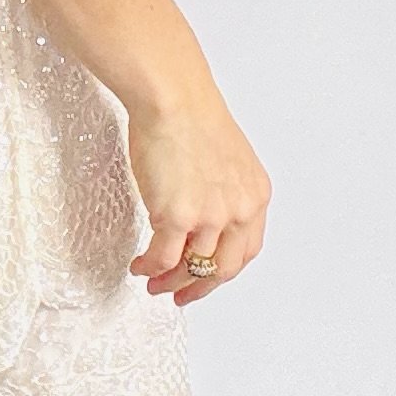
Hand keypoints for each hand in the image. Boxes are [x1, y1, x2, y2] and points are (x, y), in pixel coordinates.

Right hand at [127, 86, 270, 302]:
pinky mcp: (177, 216)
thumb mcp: (226, 159)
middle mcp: (239, 211)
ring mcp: (210, 217)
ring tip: (153, 282)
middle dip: (199, 287)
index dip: (225, 271)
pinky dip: (150, 267)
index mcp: (255, 195)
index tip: (208, 279)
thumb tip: (200, 216)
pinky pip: (163, 257)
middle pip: (223, 268)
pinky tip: (140, 266)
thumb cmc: (190, 116)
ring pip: (191, 267)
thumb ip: (222, 192)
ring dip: (170, 281)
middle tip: (180, 295)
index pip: (247, 250)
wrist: (172, 99)